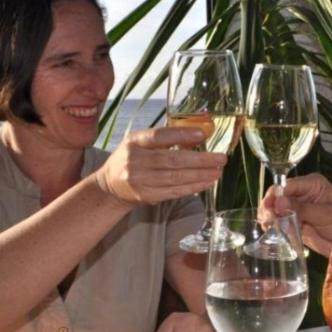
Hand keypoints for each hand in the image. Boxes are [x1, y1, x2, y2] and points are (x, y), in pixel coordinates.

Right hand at [95, 127, 225, 207]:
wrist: (110, 185)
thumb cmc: (131, 158)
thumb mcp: (140, 142)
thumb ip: (164, 139)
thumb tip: (199, 134)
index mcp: (134, 142)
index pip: (159, 136)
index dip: (181, 135)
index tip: (202, 134)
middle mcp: (135, 161)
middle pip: (172, 160)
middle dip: (200, 160)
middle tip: (221, 158)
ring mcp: (140, 181)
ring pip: (175, 178)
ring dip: (200, 175)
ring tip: (218, 171)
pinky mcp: (146, 196)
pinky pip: (174, 192)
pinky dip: (192, 187)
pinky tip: (206, 182)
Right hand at [260, 173, 331, 257]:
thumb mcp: (326, 215)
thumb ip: (301, 209)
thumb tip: (278, 201)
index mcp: (312, 184)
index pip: (287, 185)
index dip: (275, 195)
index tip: (269, 206)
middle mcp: (302, 193)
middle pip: (277, 196)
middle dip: (269, 207)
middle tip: (268, 219)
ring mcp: (296, 209)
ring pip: (274, 209)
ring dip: (269, 217)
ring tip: (270, 226)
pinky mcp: (294, 224)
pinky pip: (278, 223)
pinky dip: (273, 227)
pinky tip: (272, 231)